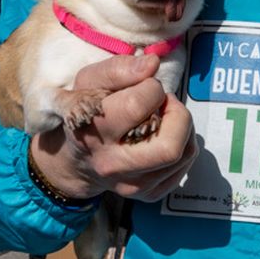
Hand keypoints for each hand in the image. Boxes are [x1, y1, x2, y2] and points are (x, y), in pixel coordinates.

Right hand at [28, 54, 197, 201]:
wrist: (74, 161)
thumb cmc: (85, 113)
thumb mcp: (87, 83)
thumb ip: (118, 69)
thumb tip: (152, 64)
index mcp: (95, 132)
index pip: (139, 105)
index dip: (151, 87)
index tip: (143, 86)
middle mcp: (114, 165)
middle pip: (170, 145)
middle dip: (177, 114)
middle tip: (163, 104)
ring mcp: (133, 185)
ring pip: (184, 153)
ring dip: (182, 127)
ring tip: (162, 117)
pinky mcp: (149, 194)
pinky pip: (185, 165)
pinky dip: (183, 143)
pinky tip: (162, 135)